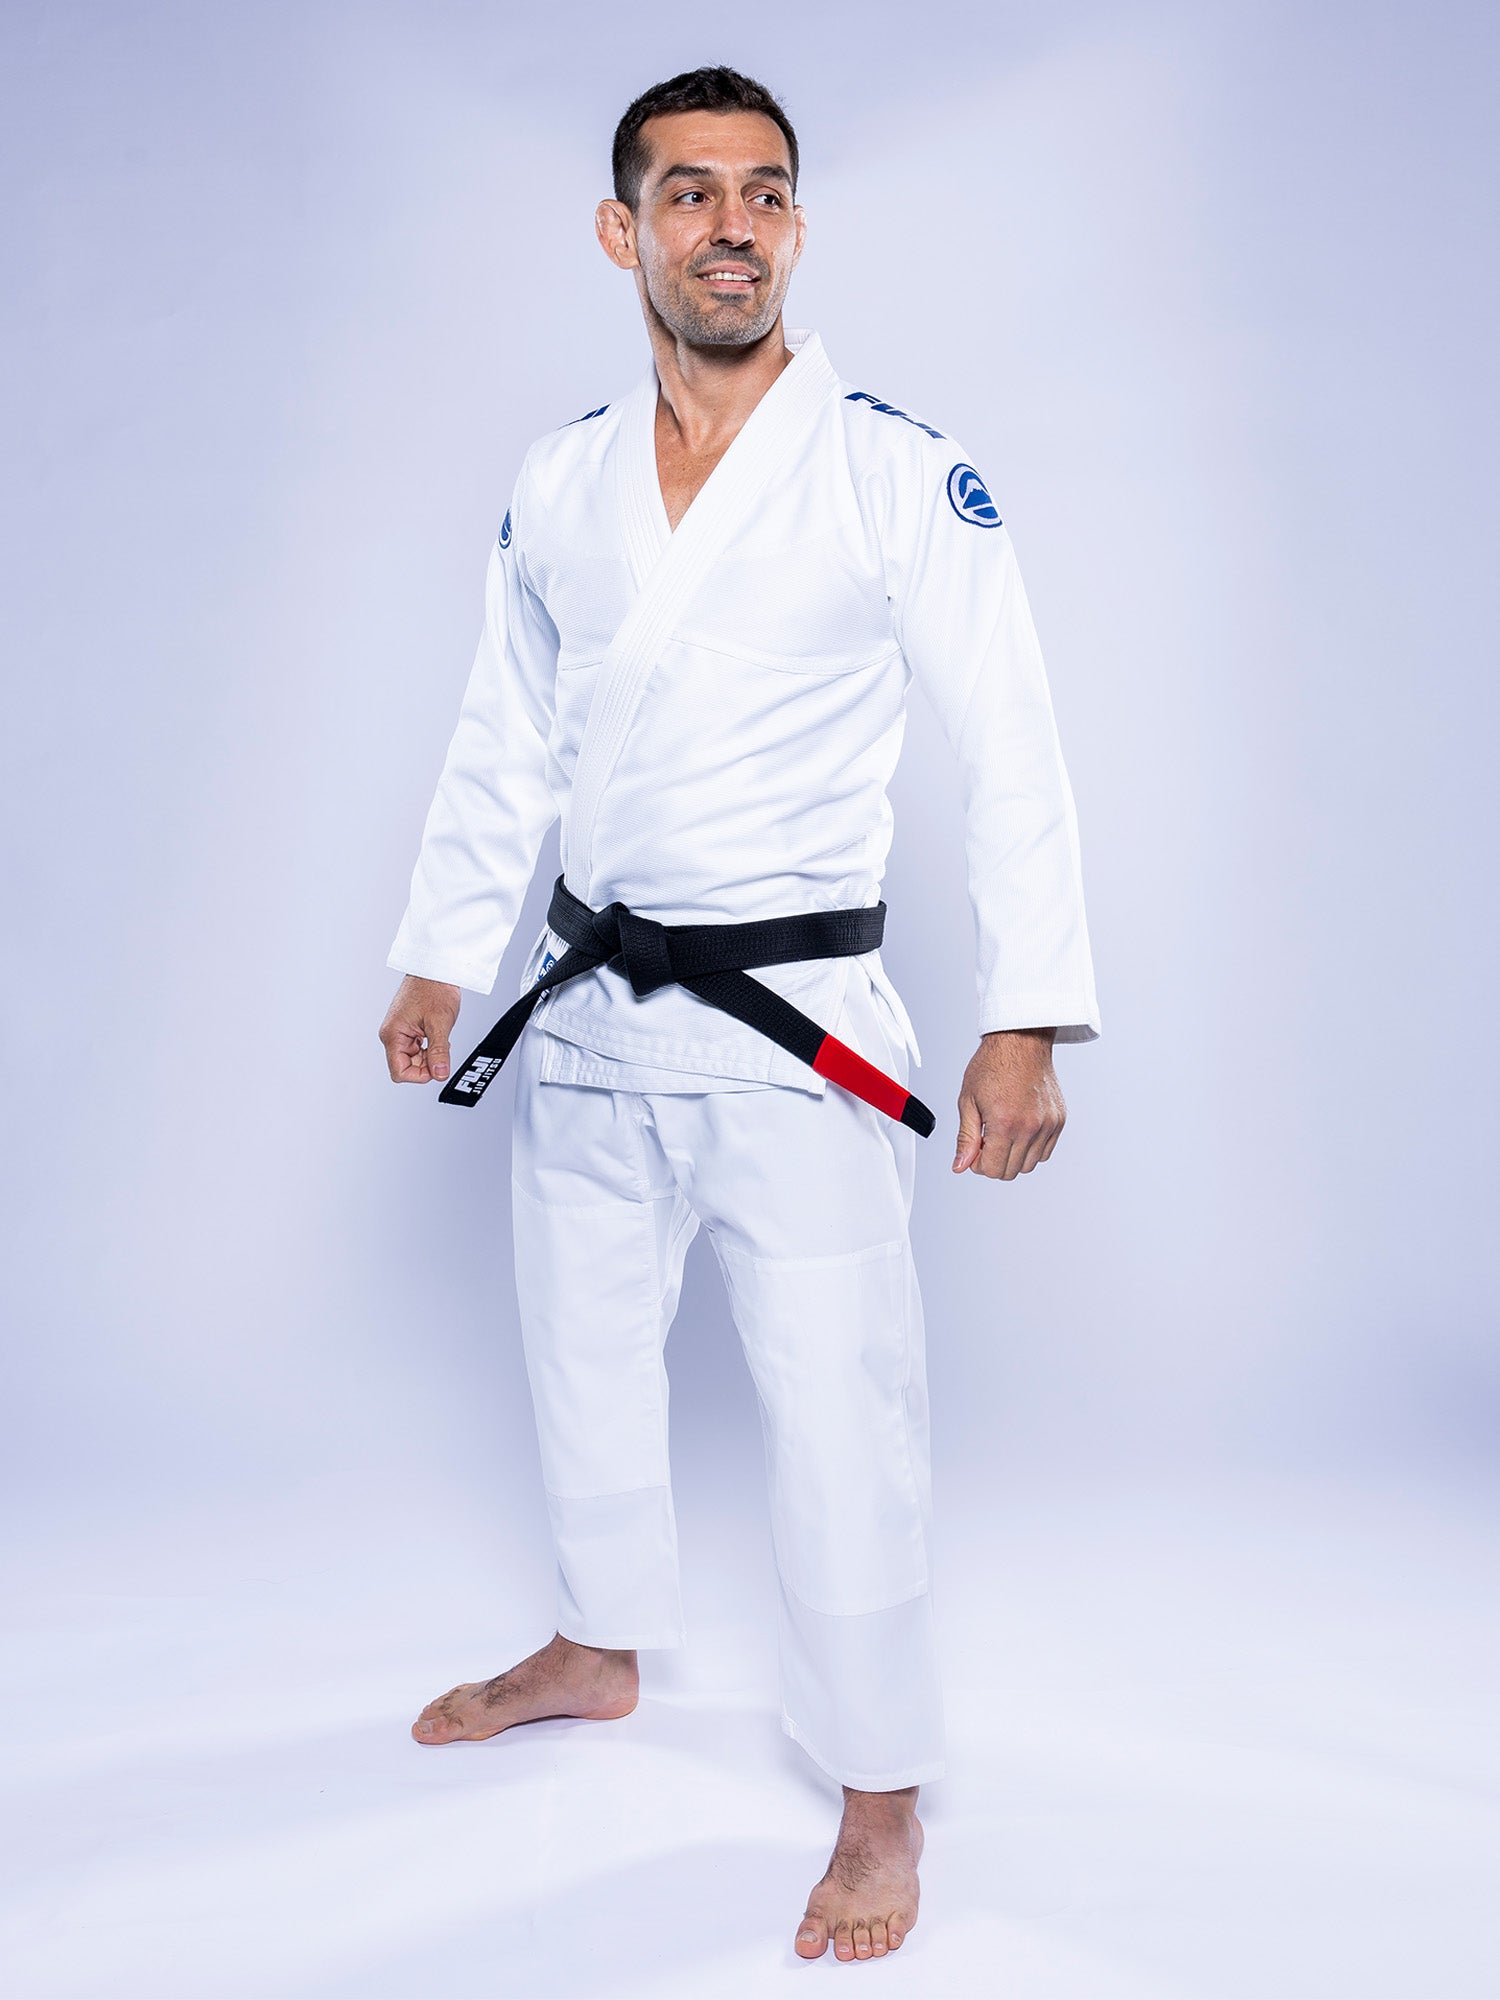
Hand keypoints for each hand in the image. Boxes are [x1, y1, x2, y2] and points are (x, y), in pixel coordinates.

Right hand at [379, 975, 461, 1083]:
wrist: (435, 970)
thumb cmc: (433, 988)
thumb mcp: (440, 1023)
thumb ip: (439, 1052)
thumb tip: (439, 1073)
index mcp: (393, 1034)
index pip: (399, 1072)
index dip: (419, 1075)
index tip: (436, 1068)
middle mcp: (392, 1034)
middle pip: (405, 1066)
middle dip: (425, 1064)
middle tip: (441, 1049)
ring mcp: (398, 1031)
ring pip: (412, 1058)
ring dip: (428, 1054)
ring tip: (439, 1037)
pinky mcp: (407, 1028)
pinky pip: (416, 1047)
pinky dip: (428, 1047)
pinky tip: (436, 1036)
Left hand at [953, 1028, 1065, 1179]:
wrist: (1020, 1042)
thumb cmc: (993, 1064)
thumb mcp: (968, 1101)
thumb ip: (966, 1138)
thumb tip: (961, 1165)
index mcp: (1005, 1123)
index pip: (993, 1170)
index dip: (979, 1163)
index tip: (976, 1149)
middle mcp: (1030, 1127)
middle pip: (1011, 1171)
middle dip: (995, 1161)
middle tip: (988, 1139)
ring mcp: (1047, 1125)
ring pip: (1029, 1165)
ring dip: (1013, 1156)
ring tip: (1004, 1132)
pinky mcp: (1058, 1121)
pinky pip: (1045, 1152)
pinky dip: (1031, 1148)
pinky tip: (1019, 1130)